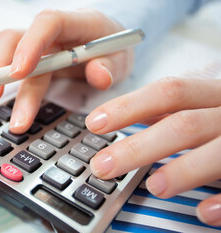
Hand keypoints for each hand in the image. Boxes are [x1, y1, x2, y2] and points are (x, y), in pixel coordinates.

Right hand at [0, 8, 133, 133]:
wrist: (107, 46)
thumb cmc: (112, 49)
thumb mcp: (122, 60)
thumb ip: (111, 67)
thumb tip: (99, 76)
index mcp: (78, 22)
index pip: (48, 23)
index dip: (31, 44)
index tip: (19, 72)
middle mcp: (52, 30)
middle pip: (17, 38)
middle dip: (2, 68)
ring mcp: (38, 42)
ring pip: (7, 50)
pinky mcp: (30, 56)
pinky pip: (7, 60)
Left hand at [85, 77, 220, 225]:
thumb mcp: (205, 95)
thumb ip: (171, 105)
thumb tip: (124, 114)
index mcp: (214, 90)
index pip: (167, 92)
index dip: (128, 106)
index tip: (94, 122)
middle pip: (185, 125)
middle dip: (140, 147)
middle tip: (104, 165)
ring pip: (220, 152)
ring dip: (185, 171)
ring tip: (153, 187)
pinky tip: (204, 213)